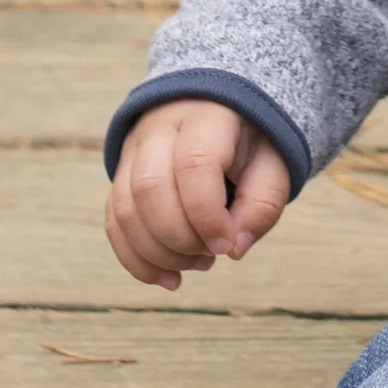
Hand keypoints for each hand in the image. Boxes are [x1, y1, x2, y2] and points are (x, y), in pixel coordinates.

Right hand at [107, 98, 291, 290]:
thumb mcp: (273, 164)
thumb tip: (233, 248)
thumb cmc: (249, 142)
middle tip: (212, 254)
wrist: (218, 109)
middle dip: (179, 238)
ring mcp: (133, 152)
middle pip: (149, 188)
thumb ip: (263, 204)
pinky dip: (137, 259)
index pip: (193, 164)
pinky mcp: (121, 177)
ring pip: (125, 208)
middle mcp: (159, 128)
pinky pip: (114, 222)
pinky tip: (169, 278)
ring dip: (158, 253)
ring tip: (199, 264)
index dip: (207, 215)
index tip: (226, 245)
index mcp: (205, 116)